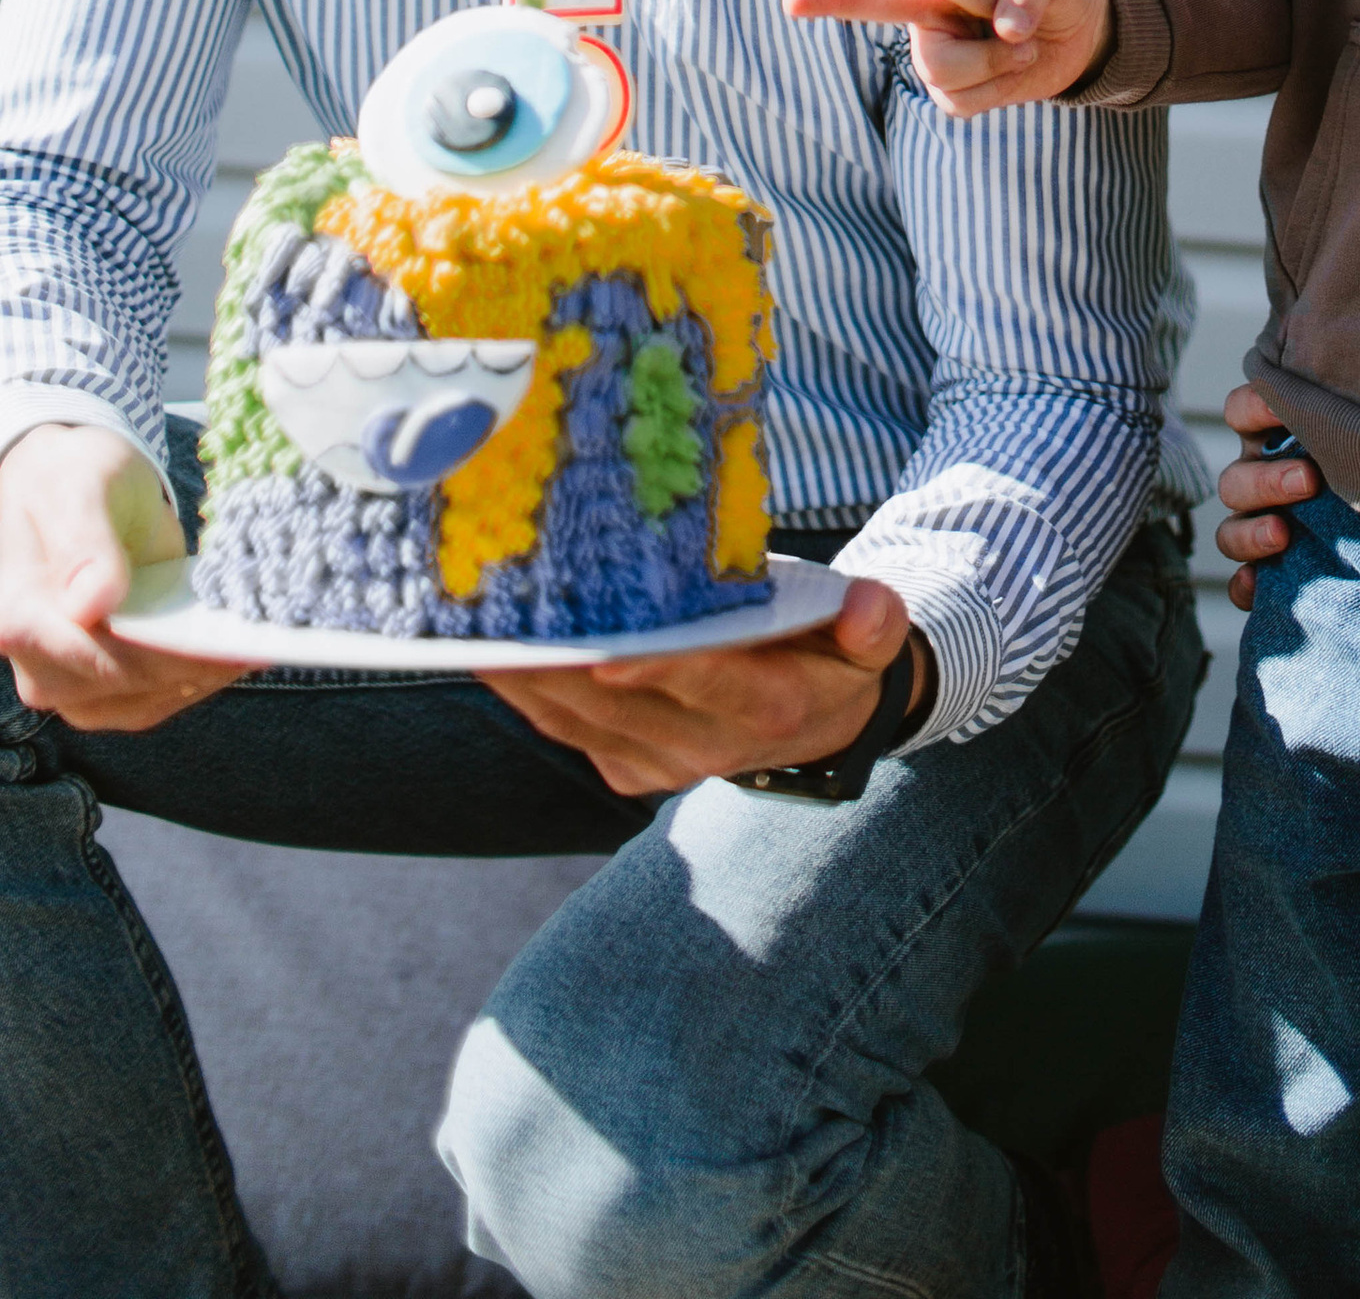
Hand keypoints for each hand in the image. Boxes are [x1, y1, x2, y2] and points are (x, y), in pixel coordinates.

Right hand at [0, 422, 251, 732]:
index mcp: (16, 615)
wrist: (67, 484)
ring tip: (257, 642)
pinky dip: (196, 677)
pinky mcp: (107, 679)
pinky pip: (152, 696)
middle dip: (190, 665)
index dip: (159, 653)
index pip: (90, 654)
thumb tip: (90, 604)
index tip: (221, 642)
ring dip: (200, 677)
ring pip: (141, 702)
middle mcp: (37, 661)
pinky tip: (237, 649)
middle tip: (258, 639)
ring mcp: (71, 678)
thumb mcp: (76, 487)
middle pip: (121, 684)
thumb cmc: (66, 477)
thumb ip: (82, 541)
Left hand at [477, 575, 925, 797]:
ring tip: (472, 623)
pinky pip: (562, 728)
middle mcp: (703, 747)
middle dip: (556, 663)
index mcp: (767, 709)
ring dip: (522, 676)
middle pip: (617, 704)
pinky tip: (484, 648)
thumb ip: (874, 623)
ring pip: (574, 720)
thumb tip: (874, 608)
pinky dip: (523, 690)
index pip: (705, 686)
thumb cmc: (833, 652)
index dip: (653, 669)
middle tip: (502, 612)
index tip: (601, 647)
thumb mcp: (872, 636)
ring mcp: (656, 763)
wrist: (818, 722)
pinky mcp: (623, 764)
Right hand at [784, 0, 1111, 115]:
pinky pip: (958, 103)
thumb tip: (1007, 32)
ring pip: (938, 68)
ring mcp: (932, 44)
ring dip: (994, 65)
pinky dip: (998, 92)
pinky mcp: (947, 85)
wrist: (1077, 29)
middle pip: (892, 7)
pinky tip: (1013, 70)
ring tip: (1025, 49)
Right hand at [1214, 383, 1322, 610]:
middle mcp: (1263, 478)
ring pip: (1230, 528)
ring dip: (1251, 531)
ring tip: (1284, 534)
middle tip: (1311, 479)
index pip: (1242, 410)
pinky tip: (1259, 586)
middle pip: (1235, 477)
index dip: (1253, 406)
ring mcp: (1263, 525)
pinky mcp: (1271, 574)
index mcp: (1279, 436)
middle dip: (1266, 478)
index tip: (1280, 406)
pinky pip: (1243, 584)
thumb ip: (1359, 399)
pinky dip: (1246, 586)